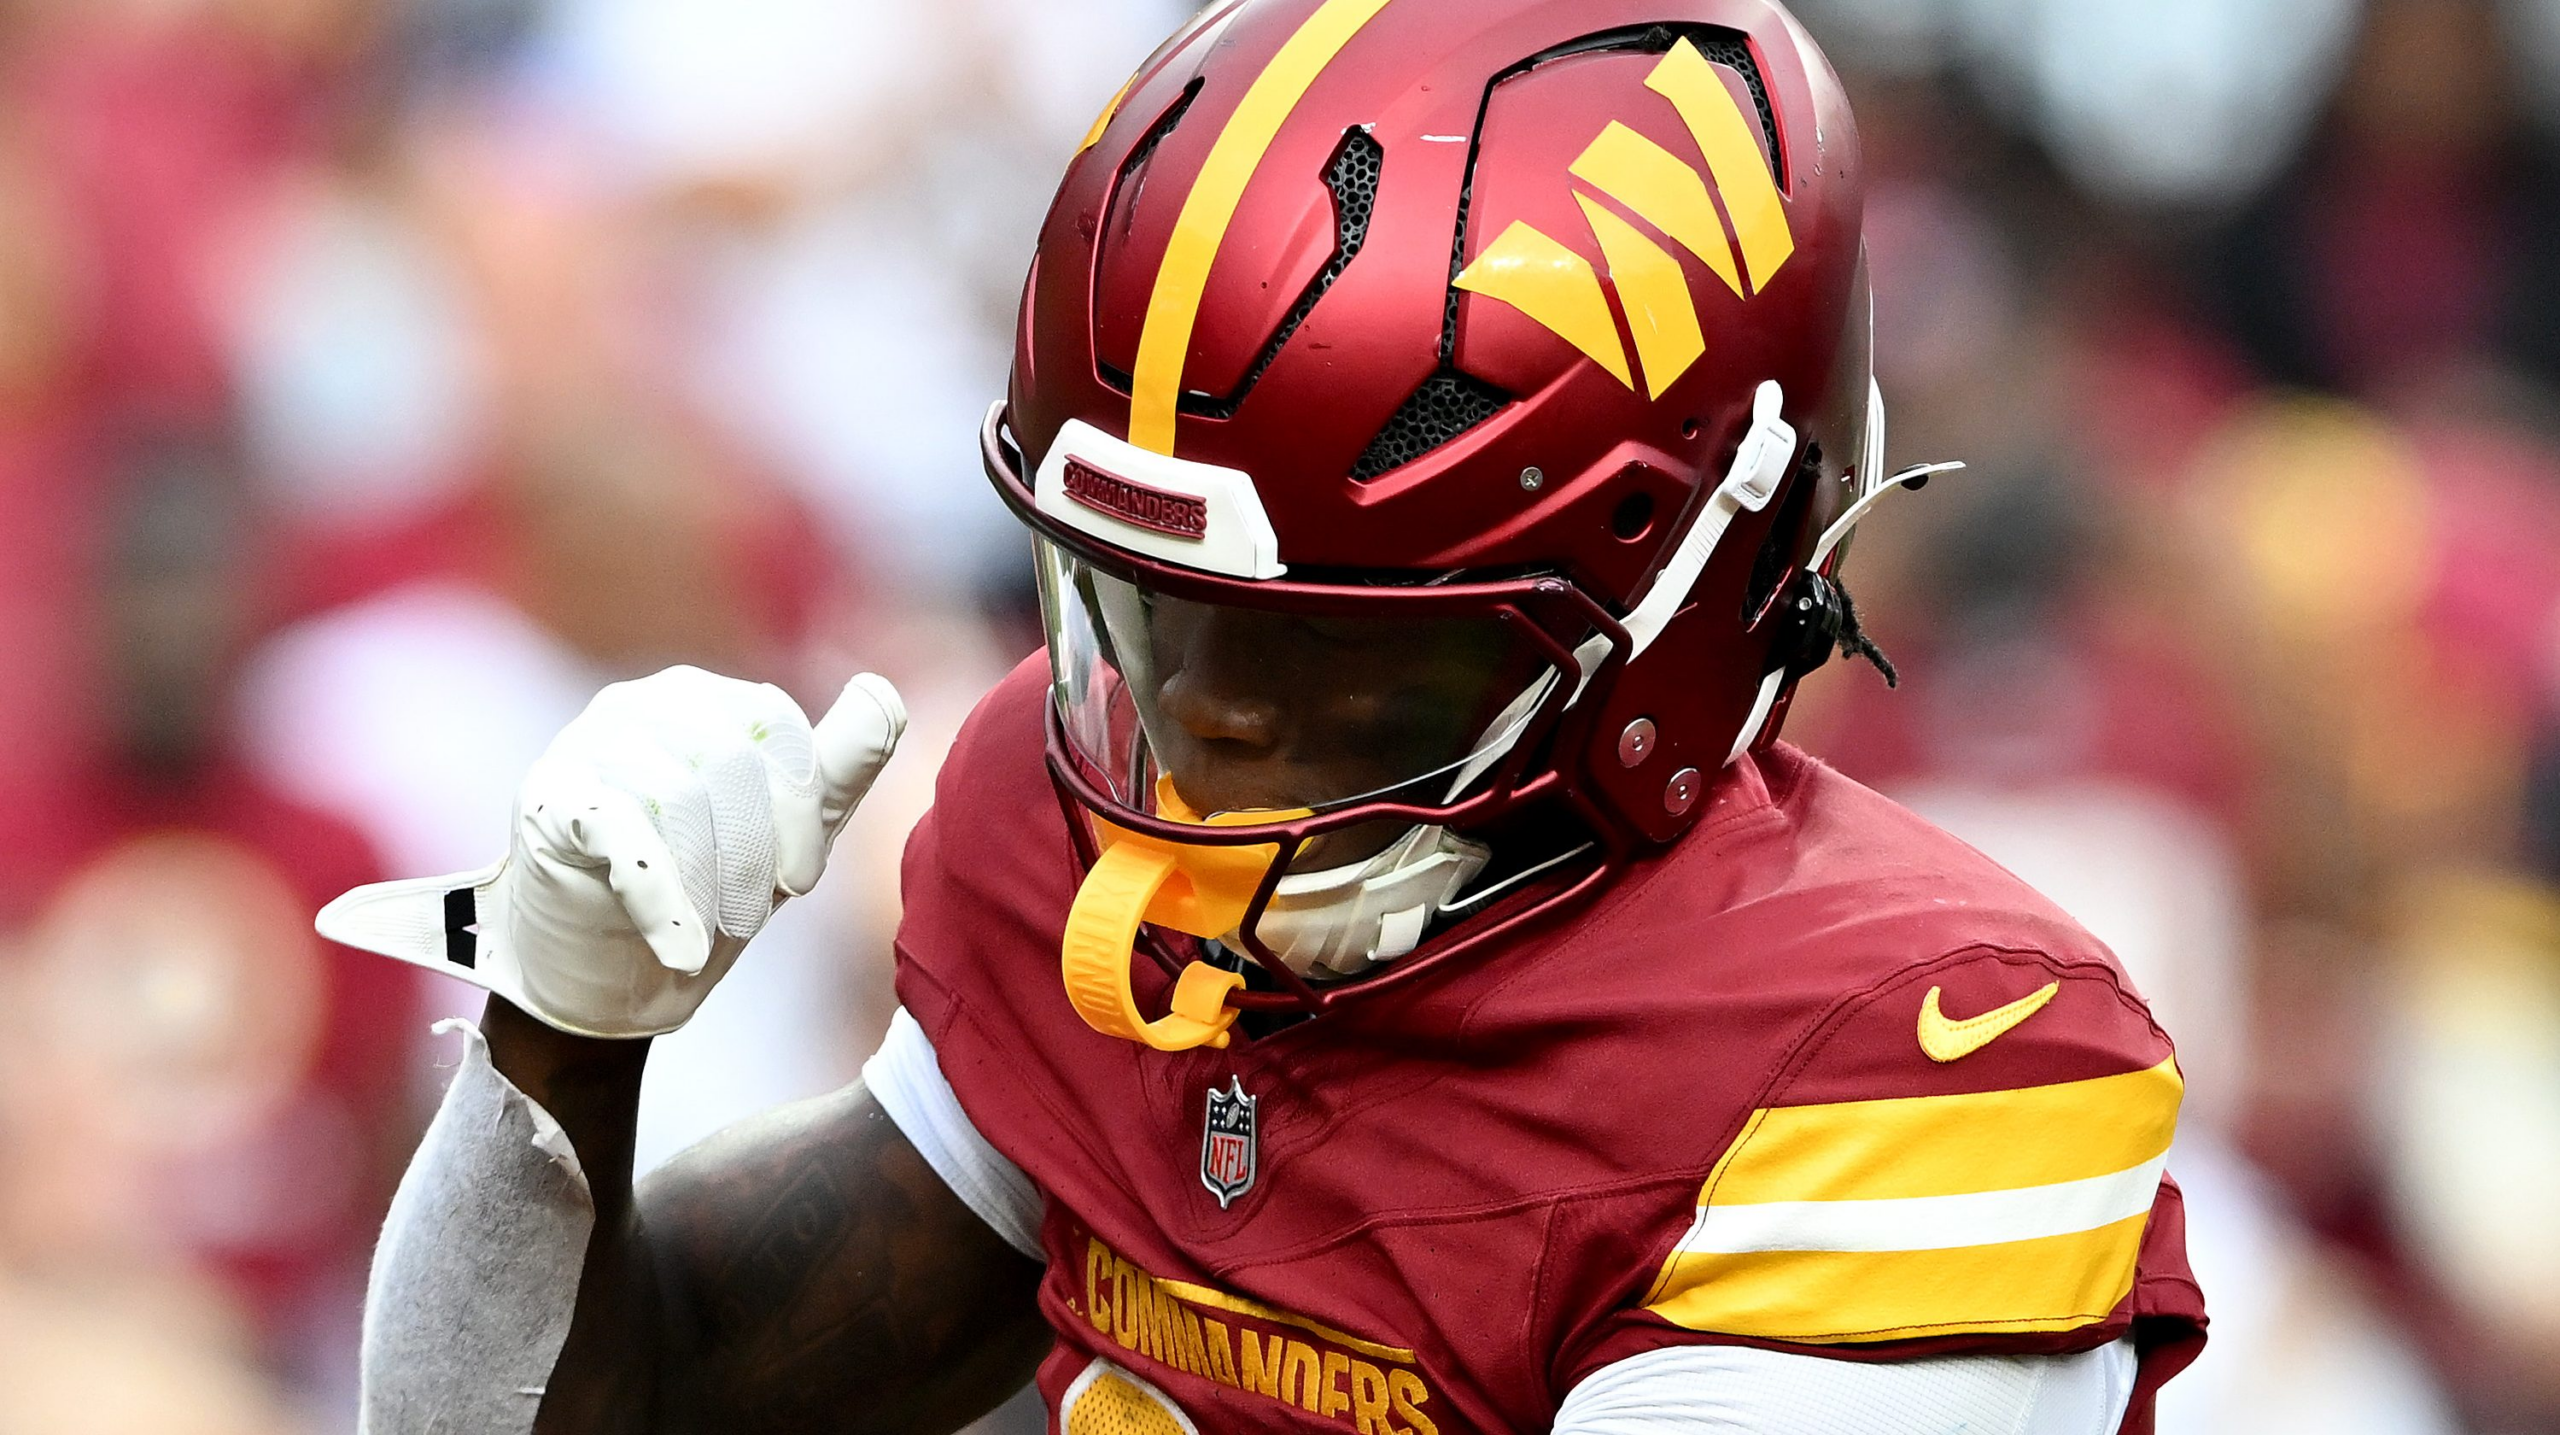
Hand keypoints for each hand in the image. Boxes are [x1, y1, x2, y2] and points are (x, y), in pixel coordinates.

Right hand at [318, 666, 906, 1037]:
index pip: (777, 728)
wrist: (603, 970)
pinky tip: (679, 949)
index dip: (800, 812)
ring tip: (709, 936)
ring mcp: (586, 743)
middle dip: (755, 854)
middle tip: (751, 919)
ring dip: (707, 883)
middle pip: (732, 761)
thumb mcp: (790, 830)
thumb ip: (840, 762)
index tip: (800, 883)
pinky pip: (620, 832)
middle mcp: (642, 703)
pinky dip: (661, 900)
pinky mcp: (548, 797)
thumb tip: (882, 689)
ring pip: (678, 796)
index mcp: (707, 699)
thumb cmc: (703, 887)